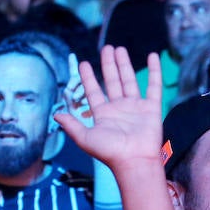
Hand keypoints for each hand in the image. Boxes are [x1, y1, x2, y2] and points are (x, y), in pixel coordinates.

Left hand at [53, 46, 161, 168]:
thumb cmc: (110, 152)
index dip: (88, 77)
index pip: (94, 91)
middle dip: (109, 65)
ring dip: (124, 65)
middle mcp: (119, 108)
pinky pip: (154, 86)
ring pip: (129, 80)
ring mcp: (136, 107)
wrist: (134, 161)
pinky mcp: (152, 108)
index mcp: (103, 114)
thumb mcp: (85, 138)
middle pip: (112, 81)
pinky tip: (152, 56)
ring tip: (119, 49)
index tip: (84, 63)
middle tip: (106, 48)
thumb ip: (71, 125)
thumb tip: (55, 115)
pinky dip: (154, 71)